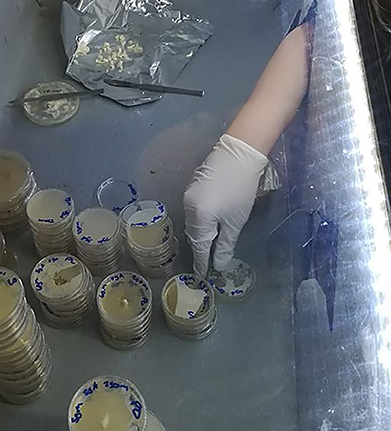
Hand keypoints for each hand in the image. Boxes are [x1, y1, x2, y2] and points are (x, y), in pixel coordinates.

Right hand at [183, 134, 267, 277]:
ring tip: (209, 245)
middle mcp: (188, 207)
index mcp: (199, 217)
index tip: (202, 276)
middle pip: (194, 233)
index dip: (202, 262)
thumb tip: (219, 264)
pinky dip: (201, 220)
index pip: (199, 246)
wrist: (239, 154)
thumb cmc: (241, 189)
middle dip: (201, 248)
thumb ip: (225, 245)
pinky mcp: (193, 186)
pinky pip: (194, 210)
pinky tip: (209, 223)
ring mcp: (188, 194)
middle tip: (207, 262)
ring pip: (193, 221)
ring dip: (201, 233)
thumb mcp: (236, 221)